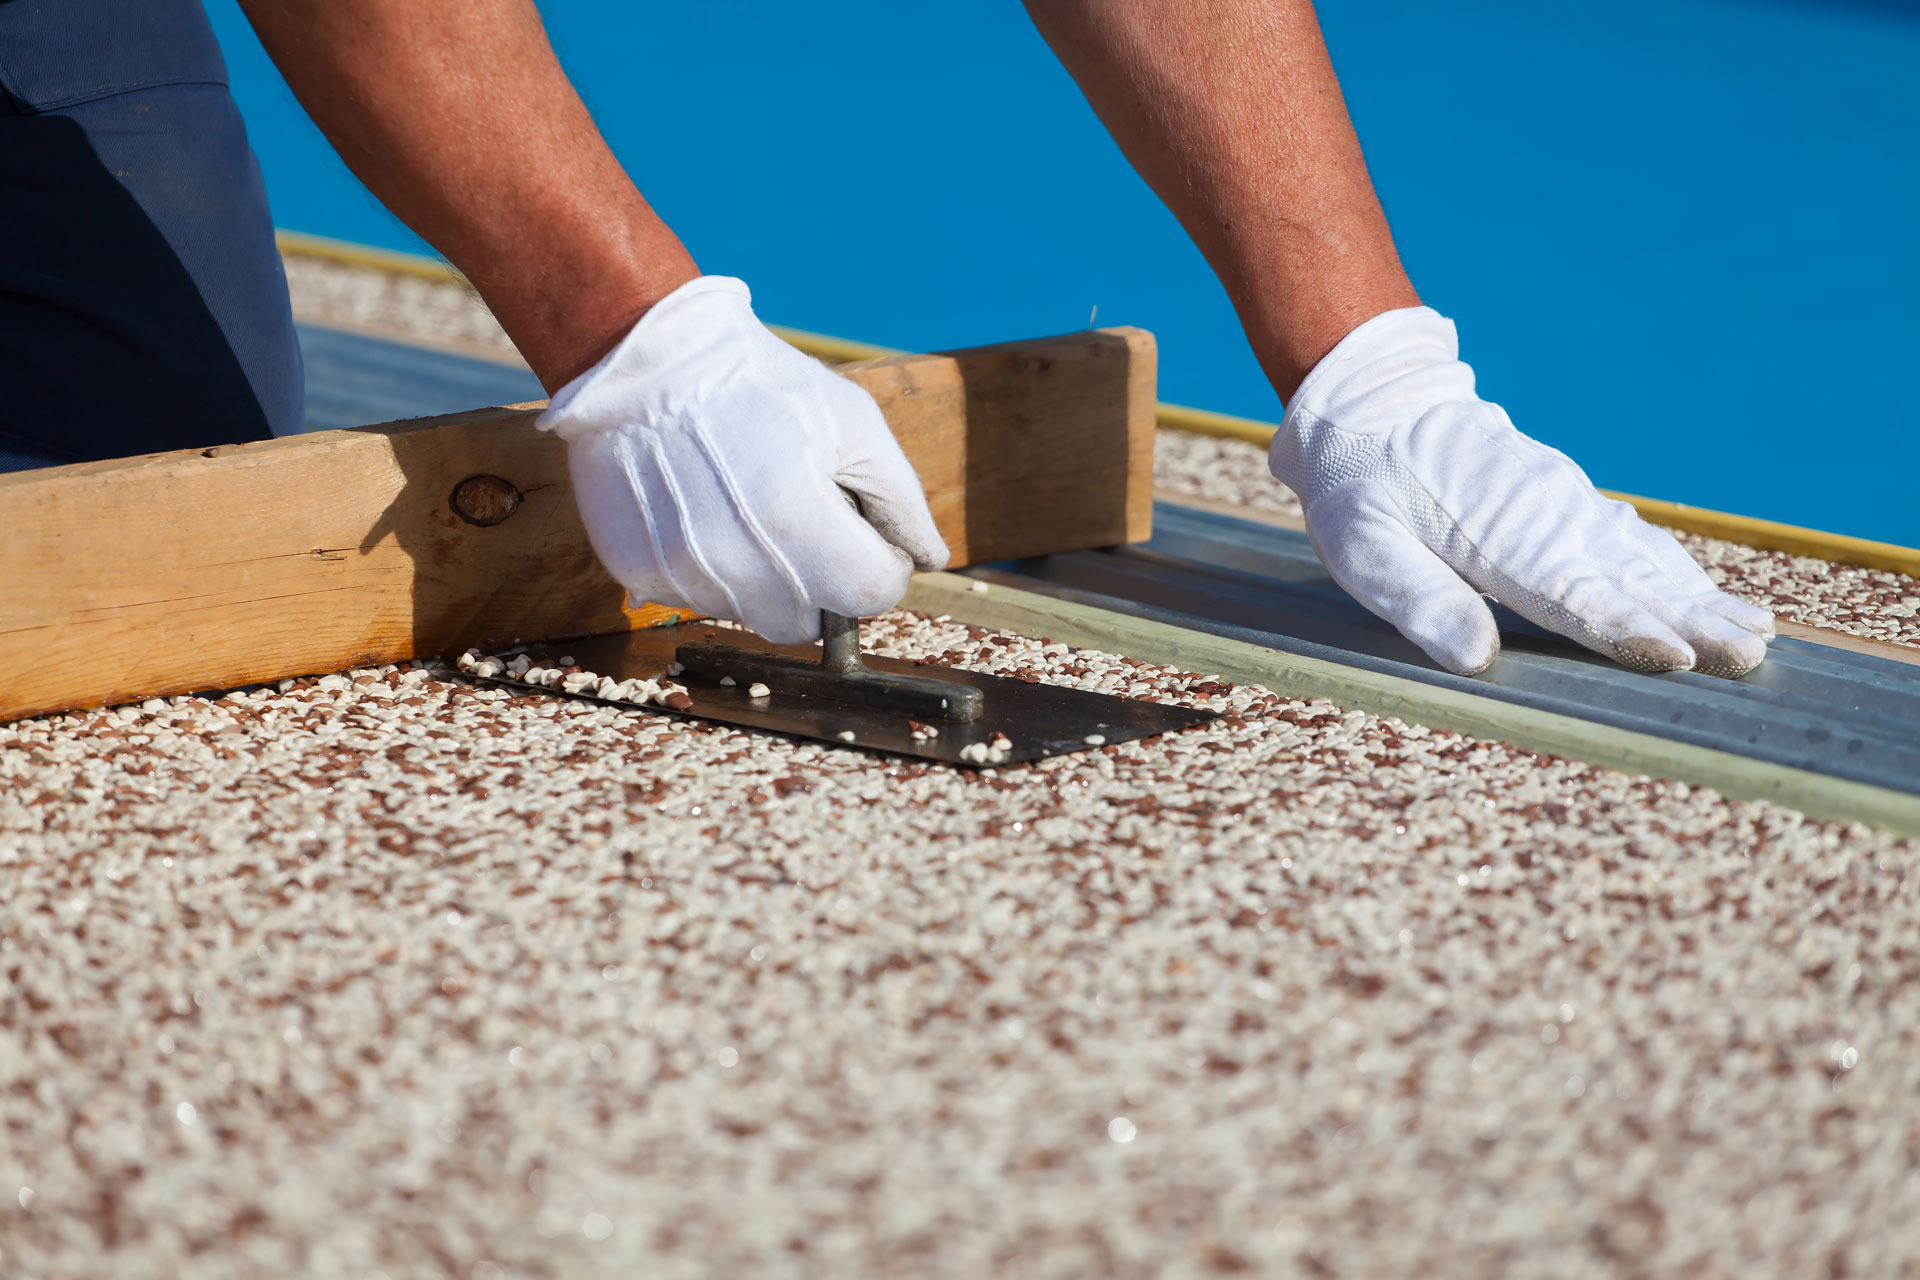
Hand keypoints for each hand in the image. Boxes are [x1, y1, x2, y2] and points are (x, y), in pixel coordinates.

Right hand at [538, 276, 947, 643]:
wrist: (647, 360)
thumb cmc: (760, 383)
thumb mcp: (852, 422)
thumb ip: (901, 500)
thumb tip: (930, 559)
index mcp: (799, 521)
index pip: (870, 596)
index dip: (883, 569)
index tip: (867, 539)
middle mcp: (737, 561)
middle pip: (809, 623)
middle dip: (823, 584)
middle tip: (808, 526)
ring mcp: (683, 572)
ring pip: (752, 616)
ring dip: (767, 580)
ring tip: (751, 510)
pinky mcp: (640, 573)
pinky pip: (698, 599)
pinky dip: (714, 570)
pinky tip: (707, 513)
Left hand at [1270, 306, 1774, 676]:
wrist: (1375, 407)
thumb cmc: (1362, 490)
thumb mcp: (1364, 547)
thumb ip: (1420, 600)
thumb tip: (1476, 659)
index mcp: (1494, 537)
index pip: (1569, 593)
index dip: (1623, 628)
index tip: (1677, 657)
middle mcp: (1544, 518)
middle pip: (1628, 579)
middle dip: (1691, 619)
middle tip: (1749, 657)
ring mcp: (1563, 506)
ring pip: (1643, 558)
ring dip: (1700, 597)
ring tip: (1755, 634)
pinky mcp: (1567, 502)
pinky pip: (1633, 541)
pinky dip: (1678, 570)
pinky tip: (1710, 596)